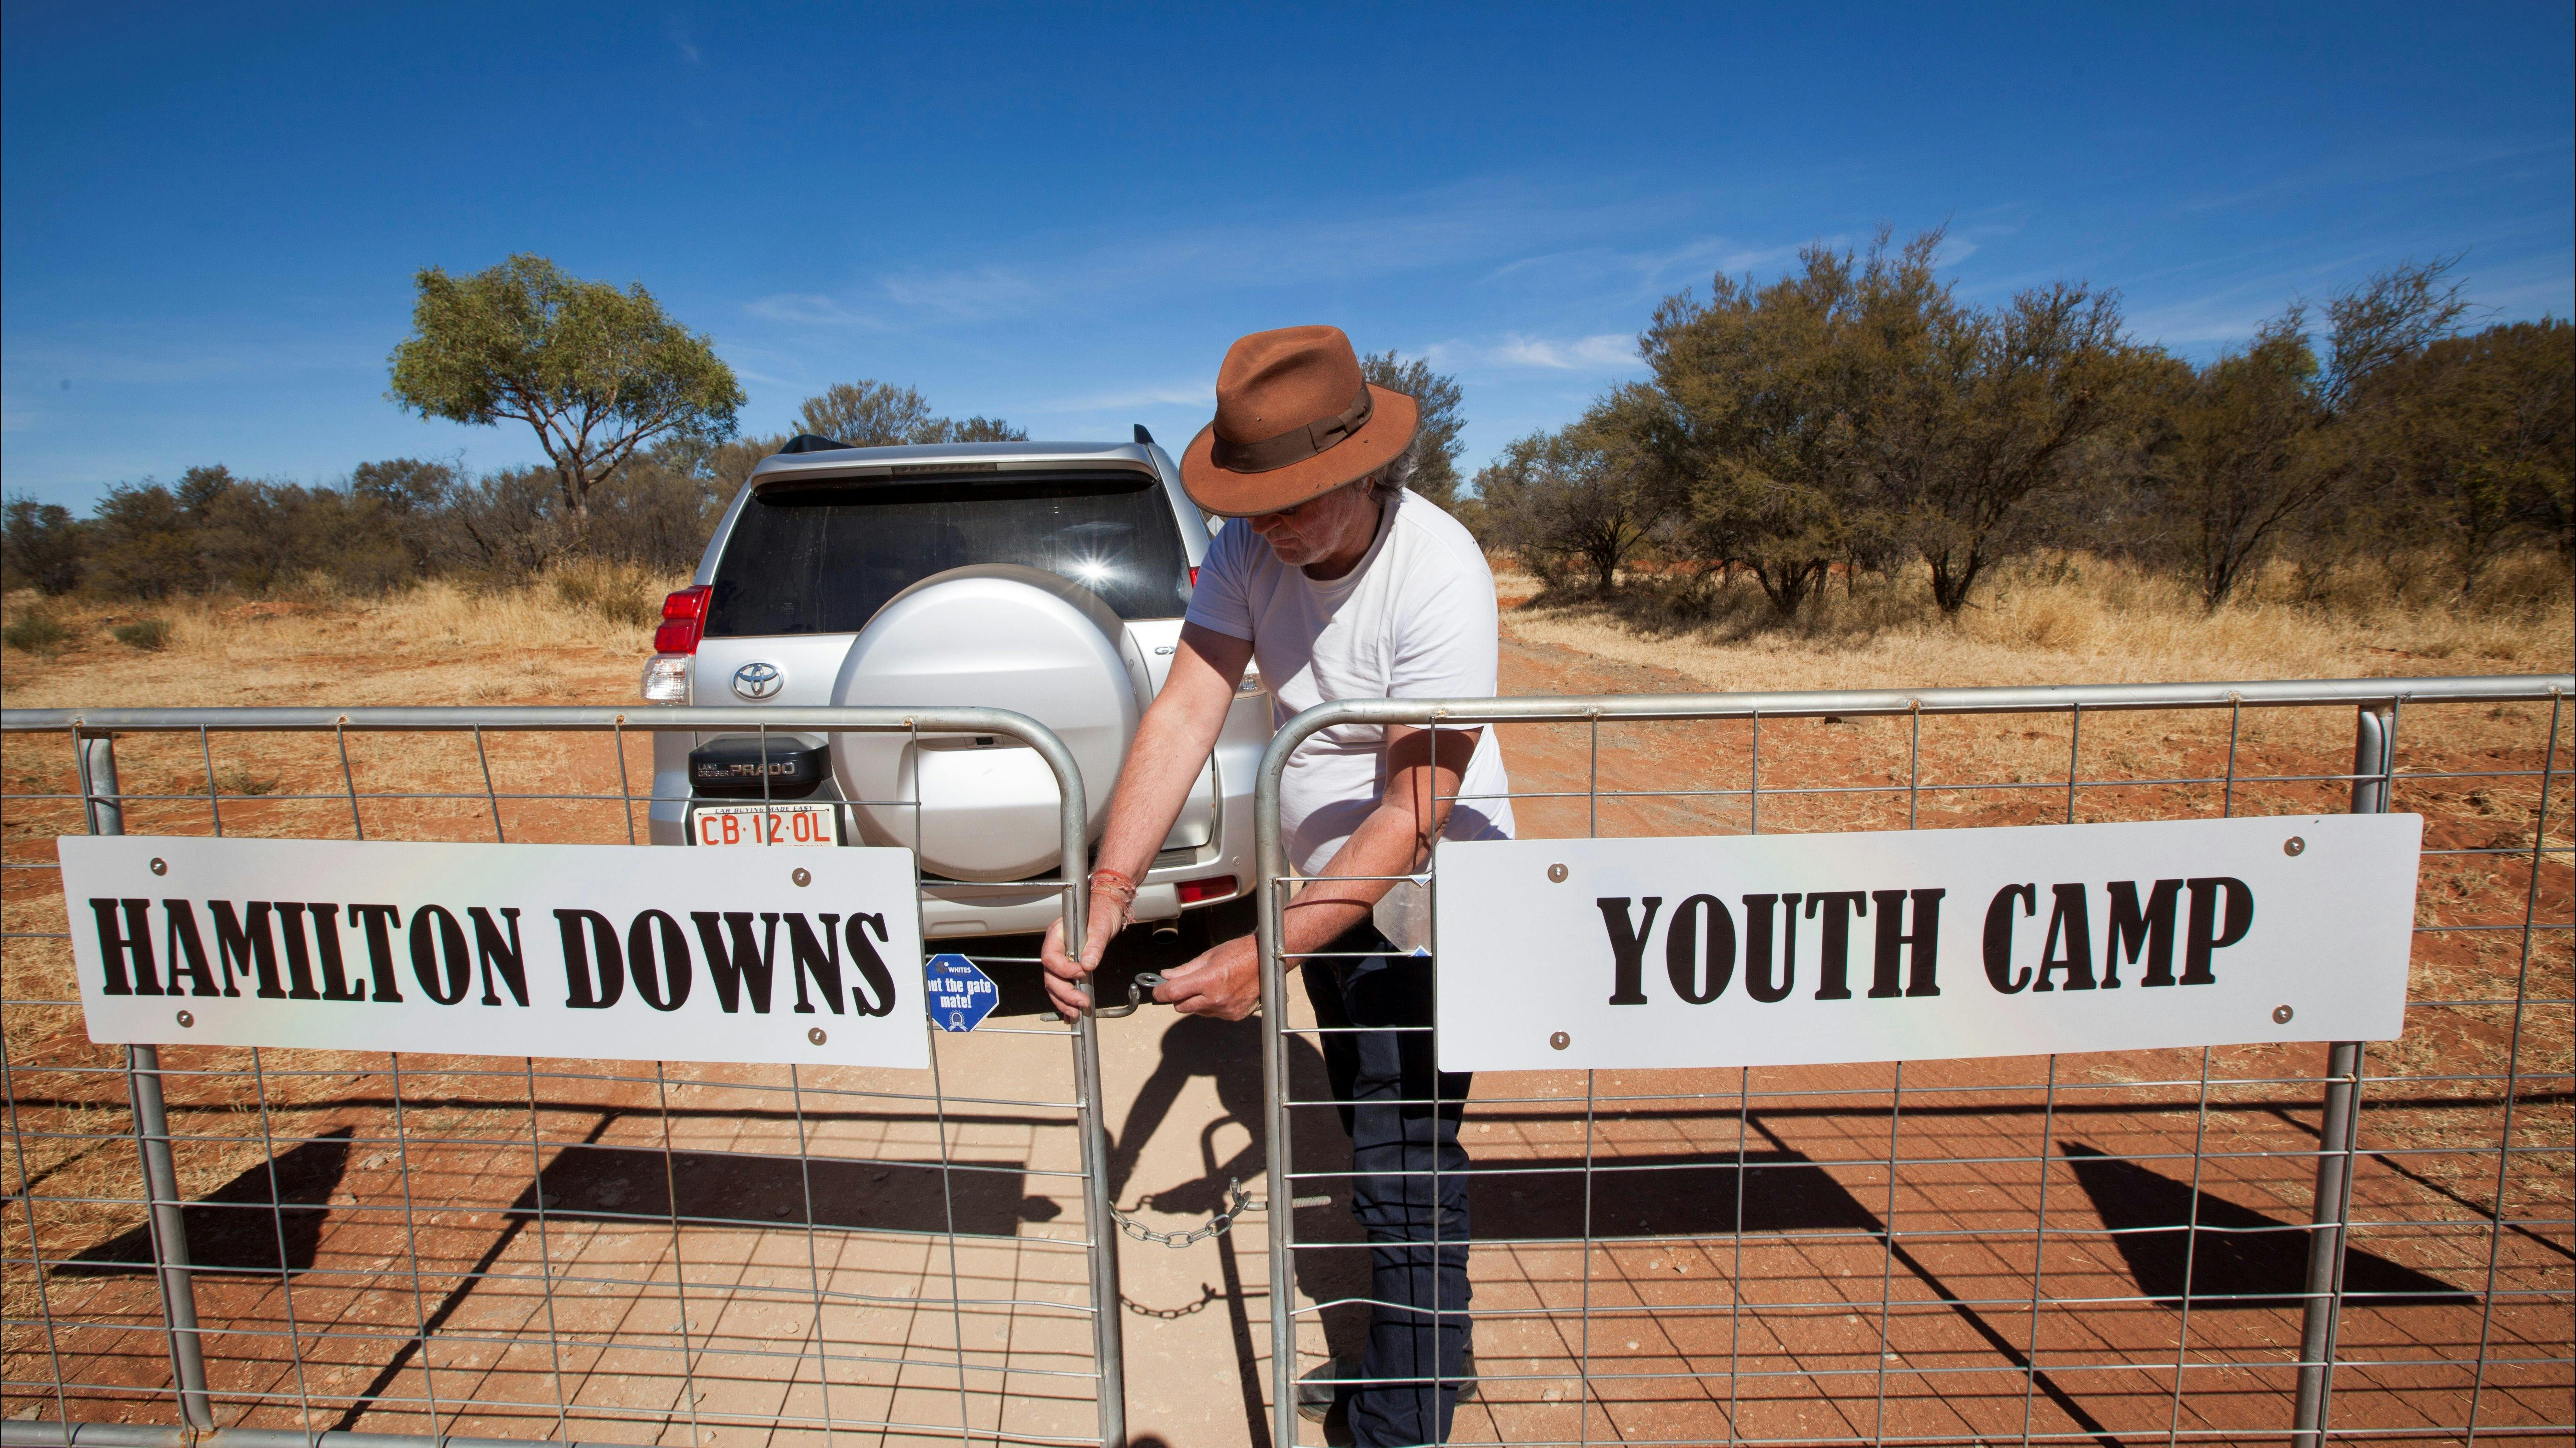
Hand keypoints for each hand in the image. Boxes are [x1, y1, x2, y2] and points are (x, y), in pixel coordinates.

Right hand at [1039, 892, 1127, 1022]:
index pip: (1050, 957)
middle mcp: (1055, 948)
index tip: (1082, 973)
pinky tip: (1071, 1012)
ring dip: (1063, 1000)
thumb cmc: (1101, 913)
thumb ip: (1094, 946)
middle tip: (1081, 1003)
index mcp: (1057, 934)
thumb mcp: (1101, 927)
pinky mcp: (1068, 966)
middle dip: (1064, 992)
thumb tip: (1088, 965)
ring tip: (1076, 1013)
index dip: (1063, 969)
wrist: (1107, 908)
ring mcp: (1060, 958)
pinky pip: (1061, 985)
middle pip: (1050, 976)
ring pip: (1053, 984)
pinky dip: (1065, 1000)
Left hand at [1152, 933, 1261, 1020]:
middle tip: (1185, 985)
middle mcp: (1216, 998)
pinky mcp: (1234, 1016)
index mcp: (1208, 980)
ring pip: (1197, 1012)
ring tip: (1210, 986)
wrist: (1267, 961)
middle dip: (1178, 997)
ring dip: (1196, 1002)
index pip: (1173, 993)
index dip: (1161, 992)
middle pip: (1181, 1006)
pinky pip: (1213, 1015)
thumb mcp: (1209, 956)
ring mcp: (1226, 1010)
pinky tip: (1222, 992)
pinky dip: (1212, 1006)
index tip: (1157, 991)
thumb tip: (1166, 976)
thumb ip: (1185, 969)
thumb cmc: (1240, 953)